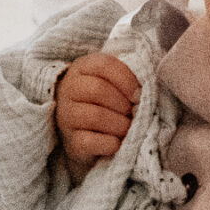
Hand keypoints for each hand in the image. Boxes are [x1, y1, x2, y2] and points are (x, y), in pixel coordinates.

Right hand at [55, 53, 139, 181]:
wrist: (80, 130)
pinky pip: (90, 142)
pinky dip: (110, 143)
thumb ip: (127, 79)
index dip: (126, 79)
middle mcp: (70, 89)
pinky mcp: (71, 141)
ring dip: (120, 124)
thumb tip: (143, 93)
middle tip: (133, 113)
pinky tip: (118, 142)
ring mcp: (67, 116)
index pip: (104, 65)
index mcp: (83, 68)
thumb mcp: (112, 82)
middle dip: (123, 104)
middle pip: (99, 90)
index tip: (138, 94)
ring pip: (95, 116)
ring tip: (128, 128)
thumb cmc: (103, 101)